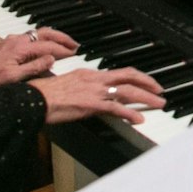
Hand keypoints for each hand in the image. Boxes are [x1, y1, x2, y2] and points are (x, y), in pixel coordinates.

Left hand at [0, 29, 79, 90]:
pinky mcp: (8, 44)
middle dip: (62, 38)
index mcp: (21, 48)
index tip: (75, 53)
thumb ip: (34, 67)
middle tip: (75, 44)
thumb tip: (52, 59)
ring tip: (64, 43)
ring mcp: (13, 40)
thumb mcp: (13, 78)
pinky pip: (31, 36)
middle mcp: (18, 40)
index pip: (48, 47)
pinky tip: (46, 45)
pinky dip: (44, 39)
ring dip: (54, 37)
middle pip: (46, 33)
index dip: (63, 50)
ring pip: (39, 33)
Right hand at [32, 66, 165, 124]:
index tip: (146, 81)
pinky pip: (115, 108)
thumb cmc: (44, 95)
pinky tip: (139, 119)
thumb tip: (93, 95)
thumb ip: (83, 88)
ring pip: (127, 91)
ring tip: (158, 103)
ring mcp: (94, 92)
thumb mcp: (68, 86)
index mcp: (90, 74)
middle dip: (148, 83)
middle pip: (129, 77)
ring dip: (146, 97)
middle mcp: (95, 79)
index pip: (119, 72)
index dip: (136, 76)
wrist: (33, 99)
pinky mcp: (90, 105)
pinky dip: (129, 113)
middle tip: (160, 90)